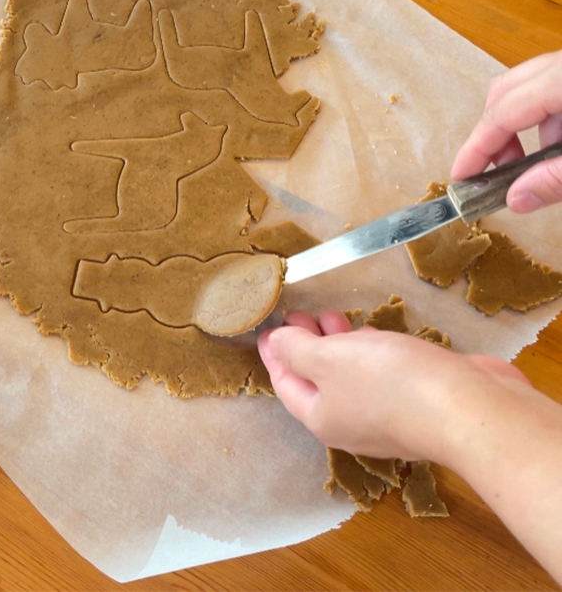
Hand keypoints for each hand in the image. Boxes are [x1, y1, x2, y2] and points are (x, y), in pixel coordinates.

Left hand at [257, 310, 528, 461]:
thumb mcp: (329, 357)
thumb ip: (297, 349)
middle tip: (300, 313)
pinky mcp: (420, 403)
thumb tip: (275, 344)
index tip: (266, 330)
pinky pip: (383, 375)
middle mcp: (352, 424)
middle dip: (306, 346)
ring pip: (351, 377)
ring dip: (339, 347)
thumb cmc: (390, 383)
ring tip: (332, 317)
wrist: (471, 410)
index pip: (285, 384)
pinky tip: (375, 334)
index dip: (273, 354)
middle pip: (318, 381)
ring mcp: (388, 417)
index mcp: (322, 417)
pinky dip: (370, 353)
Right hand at [451, 50, 561, 212]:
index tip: (461, 177)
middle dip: (495, 132)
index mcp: (561, 80)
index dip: (477, 148)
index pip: (503, 113)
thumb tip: (516, 199)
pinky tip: (560, 148)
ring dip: (524, 128)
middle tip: (500, 170)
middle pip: (506, 90)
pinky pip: (554, 90)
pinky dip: (549, 119)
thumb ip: (556, 179)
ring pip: (531, 89)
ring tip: (540, 164)